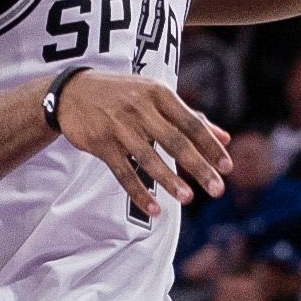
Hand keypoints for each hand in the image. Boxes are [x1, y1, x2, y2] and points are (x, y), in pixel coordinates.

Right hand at [52, 71, 232, 218]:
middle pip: (175, 141)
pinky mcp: (101, 144)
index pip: (191, 123)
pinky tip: (155, 208)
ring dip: (169, 180)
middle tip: (217, 190)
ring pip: (148, 158)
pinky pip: (123, 172)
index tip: (227, 168)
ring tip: (188, 198)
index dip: (211, 146)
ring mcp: (119, 126)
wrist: (73, 92)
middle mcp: (141, 108)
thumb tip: (226, 138)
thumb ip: (191, 117)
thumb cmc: (124, 95)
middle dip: (198, 167)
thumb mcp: (157, 97)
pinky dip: (139, 192)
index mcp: (159, 94)